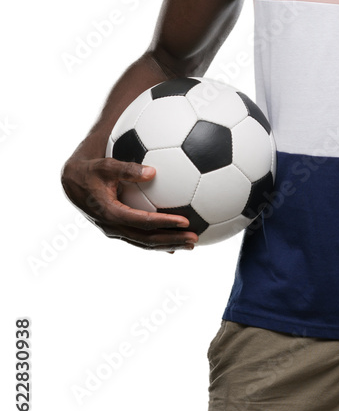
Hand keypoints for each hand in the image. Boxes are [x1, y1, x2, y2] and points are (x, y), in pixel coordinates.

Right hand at [61, 156, 198, 251]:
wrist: (72, 183)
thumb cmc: (90, 170)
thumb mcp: (105, 165)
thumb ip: (127, 168)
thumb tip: (153, 171)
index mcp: (110, 213)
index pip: (142, 222)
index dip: (164, 222)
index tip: (185, 221)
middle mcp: (112, 227)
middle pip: (146, 239)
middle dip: (171, 240)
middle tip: (194, 239)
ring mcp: (114, 231)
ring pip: (144, 243)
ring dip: (168, 245)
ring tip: (191, 244)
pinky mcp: (117, 230)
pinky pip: (140, 239)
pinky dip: (157, 242)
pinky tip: (175, 243)